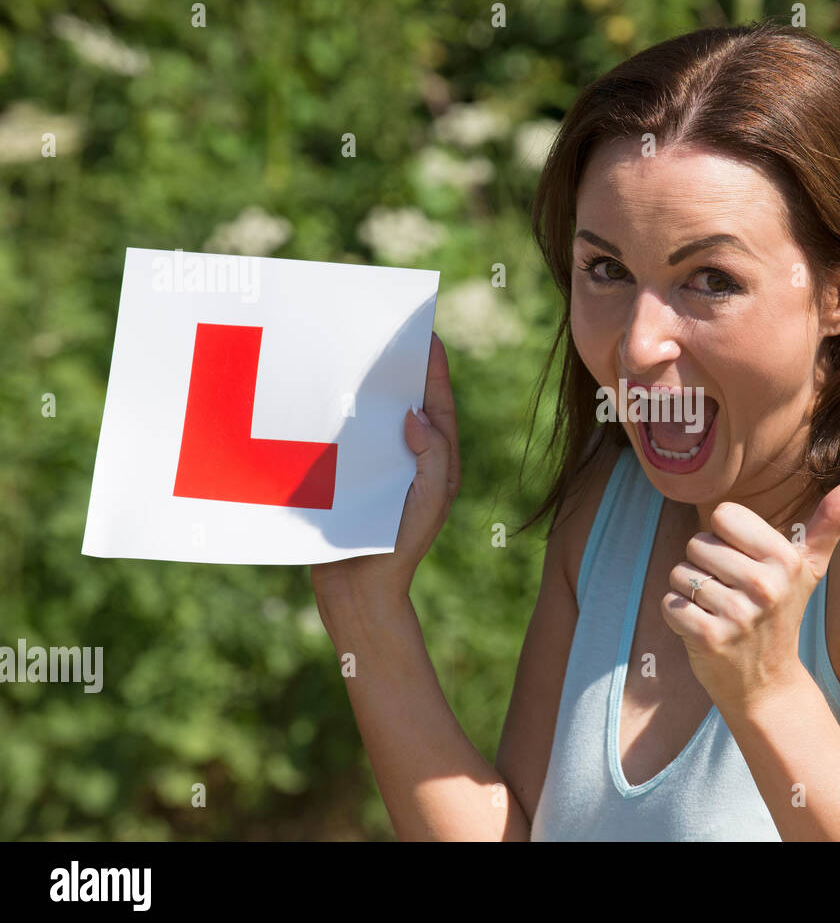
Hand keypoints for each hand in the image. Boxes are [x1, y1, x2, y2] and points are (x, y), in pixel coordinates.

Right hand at [311, 331, 460, 602]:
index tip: (429, 334)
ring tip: (353, 352)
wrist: (358, 591)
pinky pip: (342, 440)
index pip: (437, 405)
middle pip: (405, 404)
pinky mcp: (346, 477)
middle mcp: (408, 458)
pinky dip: (334, 418)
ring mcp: (377, 467)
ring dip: (364, 390)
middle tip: (386, 332)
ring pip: (372, 419)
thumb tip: (416, 414)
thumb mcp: (430, 500)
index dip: (434, 370)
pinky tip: (319, 396)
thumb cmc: (402, 546)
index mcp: (436, 461)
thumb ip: (434, 457)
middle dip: (398, 371)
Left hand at [661, 477, 839, 714]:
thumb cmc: (782, 614)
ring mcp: (737, 614)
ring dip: (691, 594)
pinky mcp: (709, 638)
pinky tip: (704, 631)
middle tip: (731, 594)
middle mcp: (764, 585)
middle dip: (705, 567)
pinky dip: (678, 617)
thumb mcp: (809, 568)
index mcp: (786, 560)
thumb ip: (830, 522)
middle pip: (697, 543)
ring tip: (720, 613)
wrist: (768, 686)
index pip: (724, 515)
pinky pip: (670, 604)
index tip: (744, 565)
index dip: (726, 538)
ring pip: (680, 574)